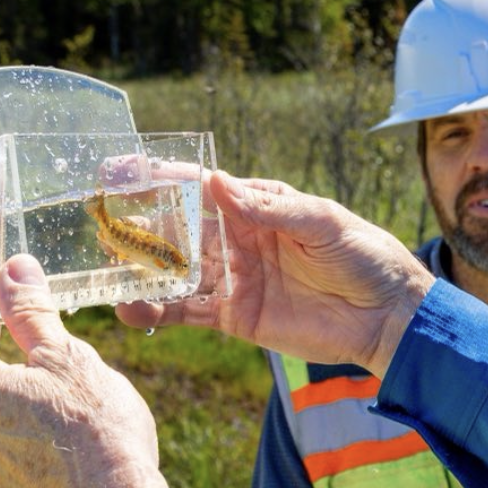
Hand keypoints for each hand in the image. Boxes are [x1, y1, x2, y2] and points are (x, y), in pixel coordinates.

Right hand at [119, 174, 434, 375]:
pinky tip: (129, 310)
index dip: (164, 180)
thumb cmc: (365, 257)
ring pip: (176, 272)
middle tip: (99, 221)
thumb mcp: (322, 223)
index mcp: (259, 208)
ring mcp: (234, 279)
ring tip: (103, 266)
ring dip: (141, 269)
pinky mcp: (235, 317)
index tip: (124, 171)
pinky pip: (187, 312)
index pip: (204, 190)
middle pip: (180, 230)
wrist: (388, 316)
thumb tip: (215, 181)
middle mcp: (239, 241)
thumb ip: (267, 208)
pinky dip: (157, 312)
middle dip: (140, 225)